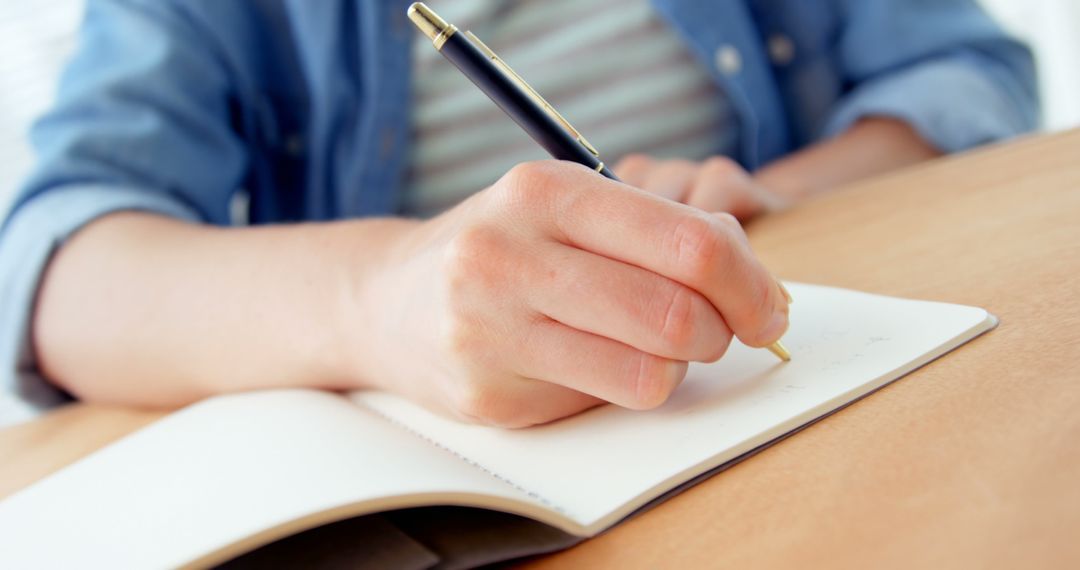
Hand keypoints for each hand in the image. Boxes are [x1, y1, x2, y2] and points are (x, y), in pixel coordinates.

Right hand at [351, 160, 789, 427]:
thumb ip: (660, 228)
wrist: (388, 301)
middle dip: (721, 330)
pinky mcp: (489, 396)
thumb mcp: (567, 204)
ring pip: (650, 372)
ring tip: (654, 344)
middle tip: (718, 330)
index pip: (688, 242)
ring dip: (677, 364)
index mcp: (542, 191)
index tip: (764, 304)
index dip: (748, 282)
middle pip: (676, 313)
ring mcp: (491, 332)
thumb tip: (755, 283)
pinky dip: (627, 386)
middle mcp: (507, 256)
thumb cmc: (501, 247)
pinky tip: (598, 364)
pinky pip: (606, 402)